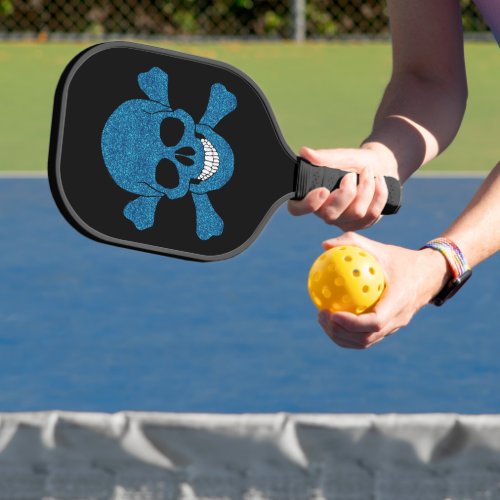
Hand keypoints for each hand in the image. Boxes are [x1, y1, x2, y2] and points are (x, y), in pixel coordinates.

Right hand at [288, 145, 397, 230]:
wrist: (379, 166)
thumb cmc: (354, 162)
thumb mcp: (341, 156)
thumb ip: (324, 157)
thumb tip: (304, 152)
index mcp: (312, 196)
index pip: (297, 209)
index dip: (308, 204)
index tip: (323, 190)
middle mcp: (324, 213)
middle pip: (330, 215)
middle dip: (346, 193)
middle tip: (351, 175)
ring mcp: (343, 221)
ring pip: (355, 213)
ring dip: (366, 188)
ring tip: (368, 172)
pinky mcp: (361, 224)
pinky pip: (372, 214)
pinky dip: (379, 194)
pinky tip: (379, 181)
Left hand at [316, 232, 450, 348]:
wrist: (429, 275)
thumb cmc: (401, 259)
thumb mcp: (380, 248)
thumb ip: (353, 243)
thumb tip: (325, 245)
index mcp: (399, 301)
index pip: (375, 322)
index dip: (352, 323)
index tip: (332, 313)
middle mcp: (398, 319)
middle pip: (366, 338)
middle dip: (340, 332)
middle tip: (321, 315)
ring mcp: (394, 327)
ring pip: (365, 342)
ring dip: (341, 336)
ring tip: (323, 319)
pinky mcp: (389, 329)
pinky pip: (366, 337)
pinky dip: (347, 334)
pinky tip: (332, 318)